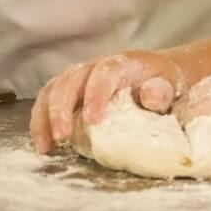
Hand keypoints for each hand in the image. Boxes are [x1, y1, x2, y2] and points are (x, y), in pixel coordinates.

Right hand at [29, 50, 186, 153]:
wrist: (155, 73)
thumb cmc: (162, 82)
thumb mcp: (169, 85)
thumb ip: (161, 92)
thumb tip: (150, 97)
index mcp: (122, 63)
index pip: (104, 73)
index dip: (95, 95)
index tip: (92, 120)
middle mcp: (94, 66)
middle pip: (70, 80)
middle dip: (61, 109)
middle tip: (62, 138)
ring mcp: (78, 77)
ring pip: (52, 90)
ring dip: (44, 117)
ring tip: (46, 146)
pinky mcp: (68, 90)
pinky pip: (47, 101)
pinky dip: (40, 122)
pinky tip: (44, 145)